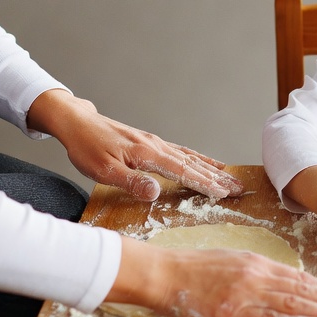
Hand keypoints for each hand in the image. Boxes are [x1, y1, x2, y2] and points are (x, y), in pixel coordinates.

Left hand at [28, 90, 242, 199]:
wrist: (76, 123)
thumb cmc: (86, 147)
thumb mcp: (103, 170)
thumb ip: (130, 182)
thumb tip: (155, 193)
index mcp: (147, 153)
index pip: (182, 170)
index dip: (205, 183)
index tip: (226, 193)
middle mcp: (155, 145)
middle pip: (192, 162)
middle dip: (217, 177)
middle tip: (240, 188)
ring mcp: (153, 142)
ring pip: (188, 156)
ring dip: (210, 168)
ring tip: (230, 177)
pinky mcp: (148, 143)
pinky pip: (179, 151)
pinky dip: (196, 158)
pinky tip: (202, 162)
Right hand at [109, 237, 316, 316]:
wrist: (166, 273)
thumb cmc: (193, 267)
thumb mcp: (229, 259)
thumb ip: (254, 270)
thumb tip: (278, 280)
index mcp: (255, 262)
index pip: (297, 277)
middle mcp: (256, 276)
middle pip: (301, 290)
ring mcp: (246, 295)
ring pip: (292, 304)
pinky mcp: (234, 313)